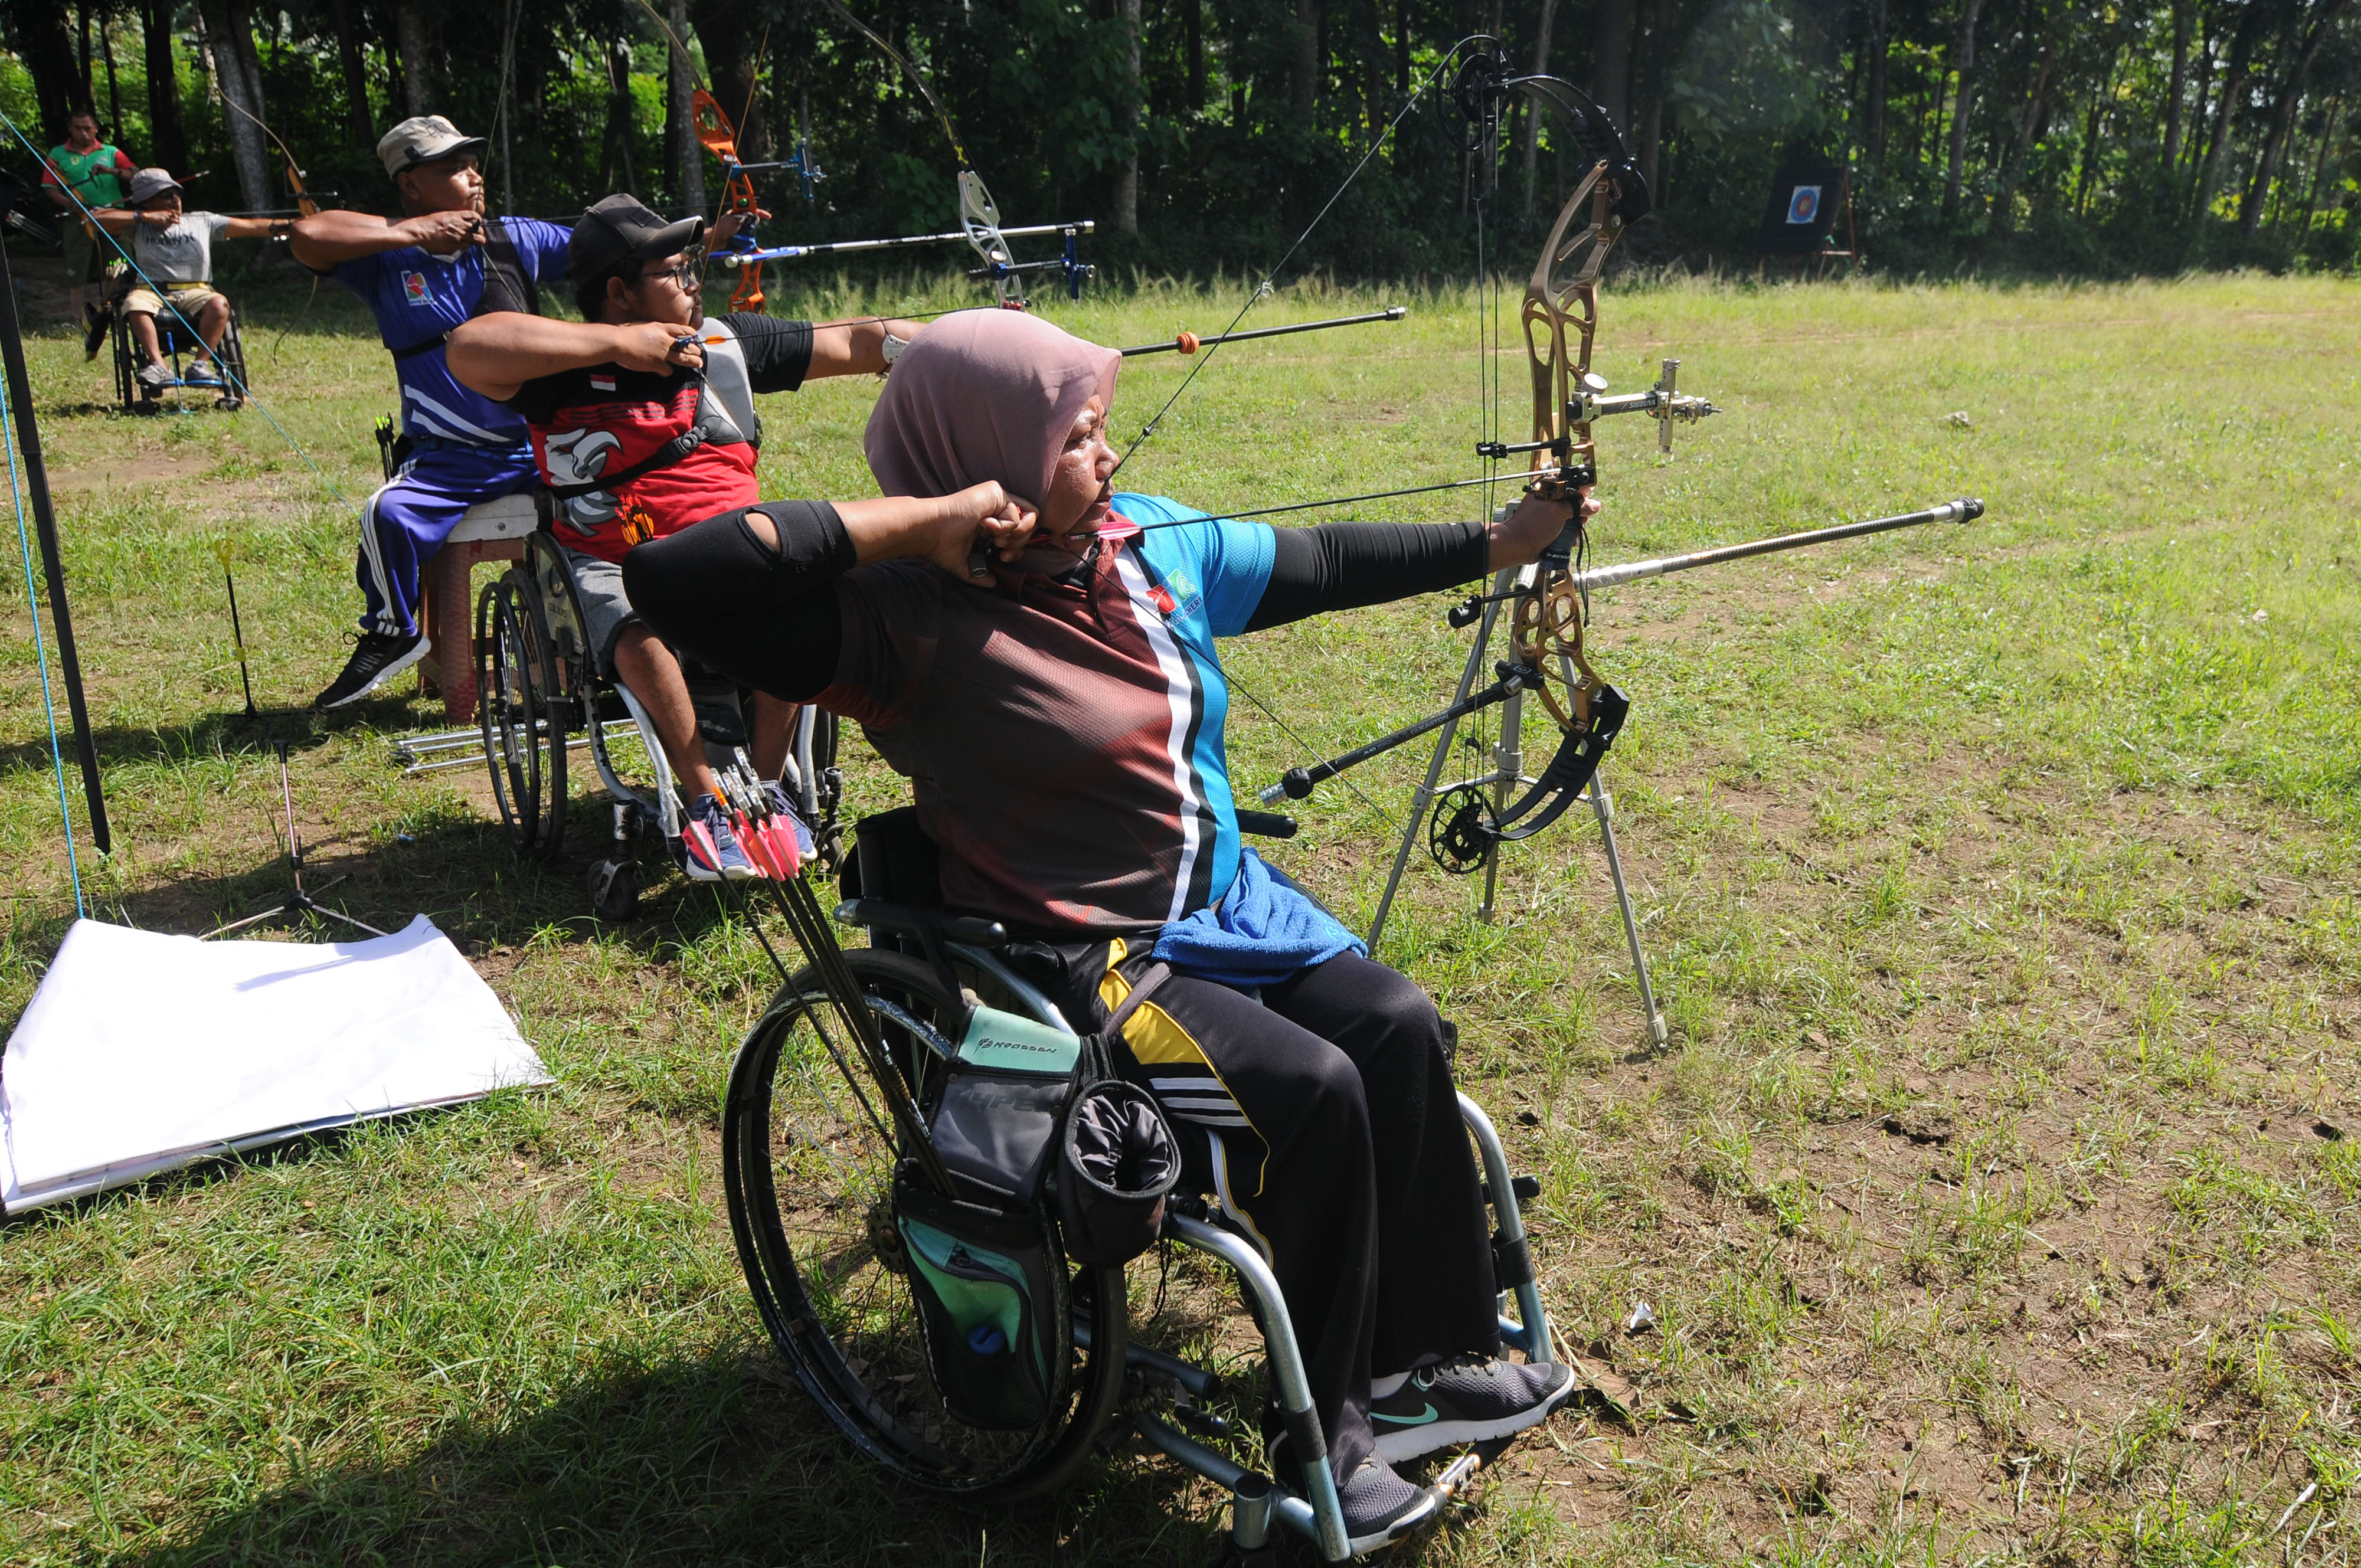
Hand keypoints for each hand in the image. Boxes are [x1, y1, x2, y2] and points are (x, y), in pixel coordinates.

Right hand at [395, 210, 482, 251]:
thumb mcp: (444, 215)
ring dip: (475, 242)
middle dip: (481, 234)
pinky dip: (465, 246)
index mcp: (457, 216)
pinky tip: (460, 244)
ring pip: (476, 241)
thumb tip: (464, 223)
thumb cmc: (429, 222)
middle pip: (480, 231)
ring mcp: (459, 237)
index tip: (478, 223)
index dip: (479, 220)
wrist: (421, 231)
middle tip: (479, 236)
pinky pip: (465, 247)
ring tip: (472, 241)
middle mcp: (460, 226)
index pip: (475, 216)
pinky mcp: (455, 246)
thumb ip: (455, 218)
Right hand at [607, 322, 703, 376]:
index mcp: (662, 328)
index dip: (691, 335)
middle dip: (695, 350)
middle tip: (698, 353)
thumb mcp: (645, 325)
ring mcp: (663, 353)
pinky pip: (669, 370)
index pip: (683, 330)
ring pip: (684, 358)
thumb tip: (658, 335)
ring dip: (693, 361)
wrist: (617, 342)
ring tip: (699, 363)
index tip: (694, 338)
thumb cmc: (626, 332)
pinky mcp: (657, 364)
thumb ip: (655, 330)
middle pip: (687, 345)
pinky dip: (668, 371)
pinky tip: (664, 370)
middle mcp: (665, 340)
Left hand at [710, 208, 768, 247]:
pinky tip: (740, 243)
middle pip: (752, 220)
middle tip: (749, 231)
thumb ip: (746, 216)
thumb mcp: (736, 220)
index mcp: (738, 211)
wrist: (715, 239)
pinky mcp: (737, 233)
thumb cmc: (723, 229)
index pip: (752, 208)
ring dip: (749, 235)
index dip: (761, 212)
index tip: (769, 217)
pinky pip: (746, 236)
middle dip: (753, 226)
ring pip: (750, 229)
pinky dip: (746, 240)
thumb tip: (755, 217)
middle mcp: (738, 218)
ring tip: (741, 238)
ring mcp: (738, 226)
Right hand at [924, 482, 1037, 580]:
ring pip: (1029, 518)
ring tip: (995, 538)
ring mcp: (996, 499)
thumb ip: (981, 574)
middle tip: (1000, 548)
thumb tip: (994, 583)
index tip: (1003, 558)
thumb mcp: (966, 564)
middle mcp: (995, 508)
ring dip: (1014, 535)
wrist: (931, 531)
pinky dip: (1004, 527)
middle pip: (1030, 526)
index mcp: (990, 524)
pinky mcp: (995, 492)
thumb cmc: (941, 545)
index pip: (1018, 534)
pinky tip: (985, 526)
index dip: (1017, 549)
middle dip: (1019, 543)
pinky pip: (1017, 514)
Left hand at [1486, 485, 1600, 569]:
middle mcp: (1548, 499)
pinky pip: (1564, 526)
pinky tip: (1571, 538)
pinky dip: (1570, 532)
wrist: (1518, 545)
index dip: (1583, 493)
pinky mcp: (1548, 526)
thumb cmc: (1532, 525)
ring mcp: (1548, 513)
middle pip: (1573, 501)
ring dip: (1576, 524)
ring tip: (1576, 530)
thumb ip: (1578, 506)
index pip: (1572, 484)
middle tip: (1581, 519)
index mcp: (1548, 488)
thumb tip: (1594, 505)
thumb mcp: (1559, 511)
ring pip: (1570, 515)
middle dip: (1580, 512)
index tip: (1588, 503)